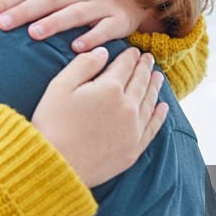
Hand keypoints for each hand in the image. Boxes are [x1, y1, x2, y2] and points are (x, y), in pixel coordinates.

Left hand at [0, 0, 163, 52]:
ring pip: (74, 12)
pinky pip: (104, 30)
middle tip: (3, 24)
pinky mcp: (118, 20)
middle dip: (24, 11)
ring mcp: (101, 4)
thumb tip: (1, 13)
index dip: (8, 2)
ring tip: (34, 34)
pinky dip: (91, 38)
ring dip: (54, 23)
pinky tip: (76, 48)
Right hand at [33, 47, 167, 187]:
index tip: (133, 51)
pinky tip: (163, 107)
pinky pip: (152, 128)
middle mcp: (127, 107)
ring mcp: (133, 130)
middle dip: (144, 68)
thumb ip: (83, 65)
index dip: (129, 56)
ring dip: (155, 87)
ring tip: (158, 77)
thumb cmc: (52, 124)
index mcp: (110, 89)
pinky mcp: (133, 150)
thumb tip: (103, 52)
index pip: (125, 66)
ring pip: (149, 102)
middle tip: (148, 59)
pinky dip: (159, 116)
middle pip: (140, 82)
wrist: (55, 165)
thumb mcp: (60, 86)